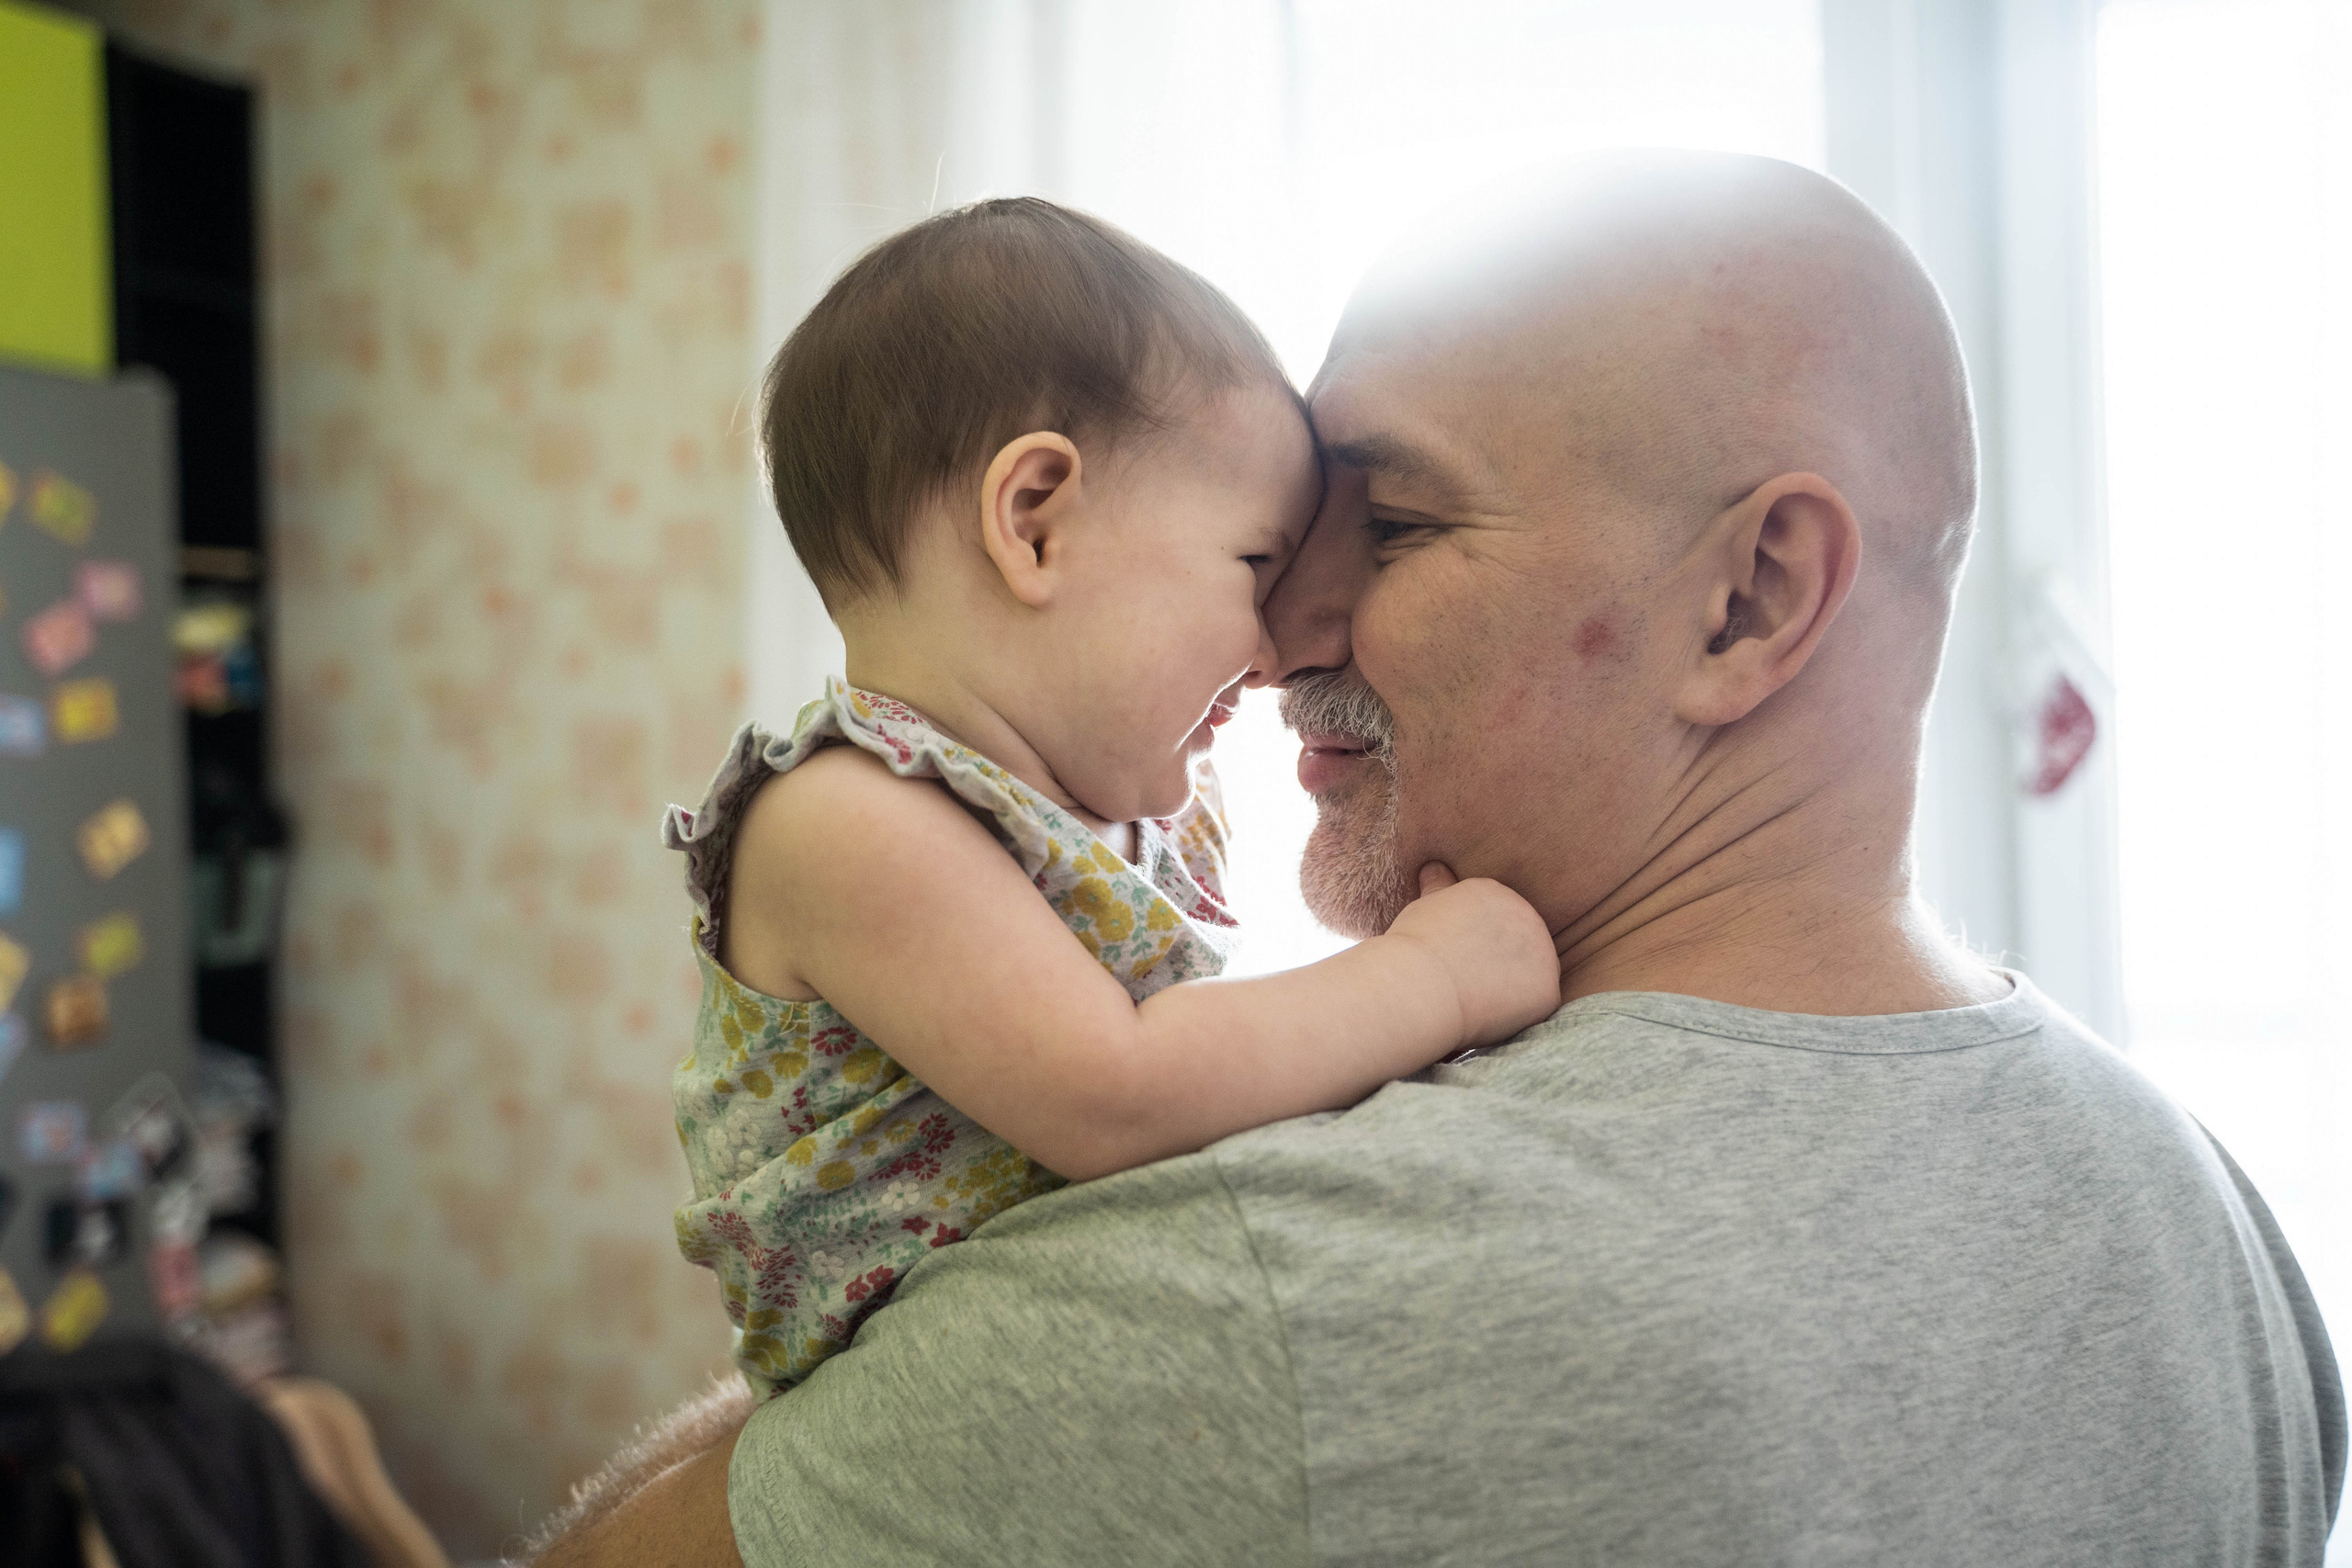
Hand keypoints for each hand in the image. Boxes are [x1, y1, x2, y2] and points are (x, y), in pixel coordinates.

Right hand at [1382, 863, 1561, 1048]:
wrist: (1422, 984)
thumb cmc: (1415, 948)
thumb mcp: (1425, 907)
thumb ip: (1439, 888)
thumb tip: (1435, 868)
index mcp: (1495, 892)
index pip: (1496, 920)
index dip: (1476, 946)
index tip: (1454, 959)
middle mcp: (1526, 914)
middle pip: (1519, 944)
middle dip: (1498, 964)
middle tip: (1464, 981)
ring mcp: (1542, 951)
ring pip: (1532, 975)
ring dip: (1510, 988)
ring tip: (1474, 997)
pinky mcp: (1548, 989)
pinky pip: (1537, 1005)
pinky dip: (1518, 1015)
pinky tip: (1489, 1015)